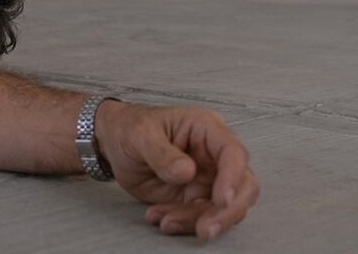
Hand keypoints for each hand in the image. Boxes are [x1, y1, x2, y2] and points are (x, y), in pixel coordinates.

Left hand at [97, 102, 258, 241]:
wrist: (114, 143)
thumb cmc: (131, 128)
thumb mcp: (140, 134)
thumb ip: (162, 152)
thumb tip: (187, 172)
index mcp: (206, 129)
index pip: (233, 153)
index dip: (233, 177)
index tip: (222, 200)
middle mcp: (213, 155)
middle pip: (243, 186)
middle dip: (227, 211)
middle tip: (205, 229)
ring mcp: (207, 178)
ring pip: (222, 208)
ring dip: (198, 221)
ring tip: (165, 222)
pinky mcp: (195, 197)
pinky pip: (200, 217)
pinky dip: (183, 223)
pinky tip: (159, 218)